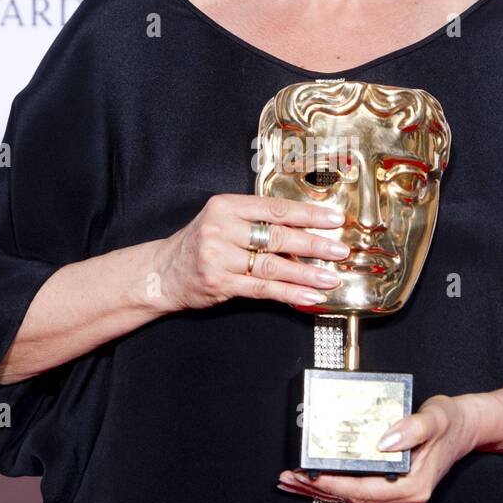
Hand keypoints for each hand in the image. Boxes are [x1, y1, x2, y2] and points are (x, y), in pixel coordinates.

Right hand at [152, 193, 351, 313]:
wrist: (162, 272)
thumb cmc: (200, 244)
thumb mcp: (224, 221)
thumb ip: (257, 222)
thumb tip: (306, 230)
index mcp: (227, 206)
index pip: (276, 208)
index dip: (308, 214)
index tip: (334, 218)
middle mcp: (222, 228)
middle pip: (277, 236)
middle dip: (314, 244)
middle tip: (340, 250)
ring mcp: (219, 257)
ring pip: (273, 266)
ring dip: (306, 274)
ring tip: (330, 277)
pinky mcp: (219, 283)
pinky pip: (262, 289)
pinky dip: (289, 293)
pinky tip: (309, 296)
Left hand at [277, 394, 478, 502]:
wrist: (467, 428)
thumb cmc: (451, 422)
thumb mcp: (434, 417)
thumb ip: (412, 428)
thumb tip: (384, 441)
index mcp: (413, 487)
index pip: (361, 490)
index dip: (330, 484)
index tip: (306, 476)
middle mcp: (407, 500)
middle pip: (353, 498)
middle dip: (317, 490)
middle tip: (288, 479)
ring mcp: (402, 500)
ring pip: (354, 499)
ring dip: (323, 492)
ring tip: (294, 481)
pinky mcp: (396, 494)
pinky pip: (361, 494)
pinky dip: (337, 489)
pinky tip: (318, 482)